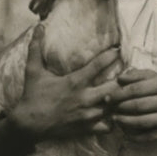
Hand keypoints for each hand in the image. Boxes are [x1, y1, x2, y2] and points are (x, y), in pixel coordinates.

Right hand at [9, 25, 120, 140]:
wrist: (29, 125)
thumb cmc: (32, 96)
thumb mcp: (33, 71)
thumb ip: (36, 48)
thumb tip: (38, 26)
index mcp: (75, 82)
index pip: (99, 65)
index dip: (112, 55)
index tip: (118, 50)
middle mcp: (85, 98)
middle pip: (114, 88)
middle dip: (122, 81)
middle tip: (127, 75)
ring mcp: (87, 115)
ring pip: (114, 107)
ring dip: (120, 100)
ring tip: (126, 94)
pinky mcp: (87, 129)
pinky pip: (109, 126)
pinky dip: (114, 120)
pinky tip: (115, 114)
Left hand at [110, 67, 156, 141]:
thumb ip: (138, 76)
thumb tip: (119, 78)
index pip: (137, 89)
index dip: (119, 94)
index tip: (107, 97)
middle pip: (139, 106)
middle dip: (121, 108)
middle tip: (109, 109)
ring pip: (144, 122)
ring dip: (126, 122)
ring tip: (115, 120)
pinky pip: (150, 136)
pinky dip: (135, 136)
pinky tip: (125, 134)